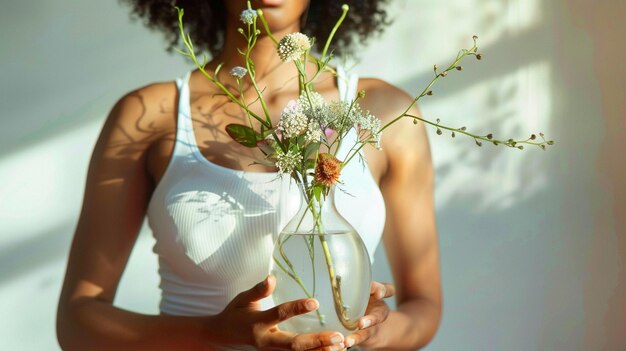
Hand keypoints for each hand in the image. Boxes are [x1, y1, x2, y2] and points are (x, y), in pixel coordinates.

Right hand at [212, 275, 346, 350]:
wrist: (222, 336)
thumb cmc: (235, 314)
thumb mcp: (243, 299)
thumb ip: (258, 290)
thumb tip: (271, 278)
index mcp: (258, 323)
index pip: (280, 314)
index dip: (297, 308)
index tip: (315, 301)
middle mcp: (266, 341)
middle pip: (293, 344)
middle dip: (316, 341)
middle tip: (337, 337)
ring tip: (340, 346)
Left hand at [344, 282, 395, 348]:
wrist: (372, 322)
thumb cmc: (362, 299)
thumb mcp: (362, 290)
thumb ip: (356, 285)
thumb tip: (335, 275)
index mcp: (378, 295)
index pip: (388, 290)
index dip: (384, 291)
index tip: (378, 293)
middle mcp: (378, 310)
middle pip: (379, 315)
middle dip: (370, 319)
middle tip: (361, 324)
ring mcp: (373, 325)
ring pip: (369, 332)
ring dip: (359, 336)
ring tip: (348, 341)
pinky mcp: (367, 336)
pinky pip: (361, 340)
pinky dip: (353, 342)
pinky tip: (345, 344)